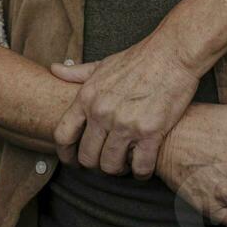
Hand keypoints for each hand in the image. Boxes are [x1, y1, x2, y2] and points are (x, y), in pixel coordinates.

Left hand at [49, 29, 199, 177]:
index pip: (63, 135)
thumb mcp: (102, 64)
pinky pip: (140, 167)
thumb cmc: (138, 59)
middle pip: (87, 157)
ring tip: (127, 162)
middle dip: (96, 164)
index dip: (66, 154)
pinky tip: (144, 165)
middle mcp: (102, 113)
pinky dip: (141, 172)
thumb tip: (55, 69)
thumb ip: (77, 73)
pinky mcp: (151, 132)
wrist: (171, 54)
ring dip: (119, 169)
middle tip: (107, 161)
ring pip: (111, 166)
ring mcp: (125, 124)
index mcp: (87, 98)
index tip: (73, 160)